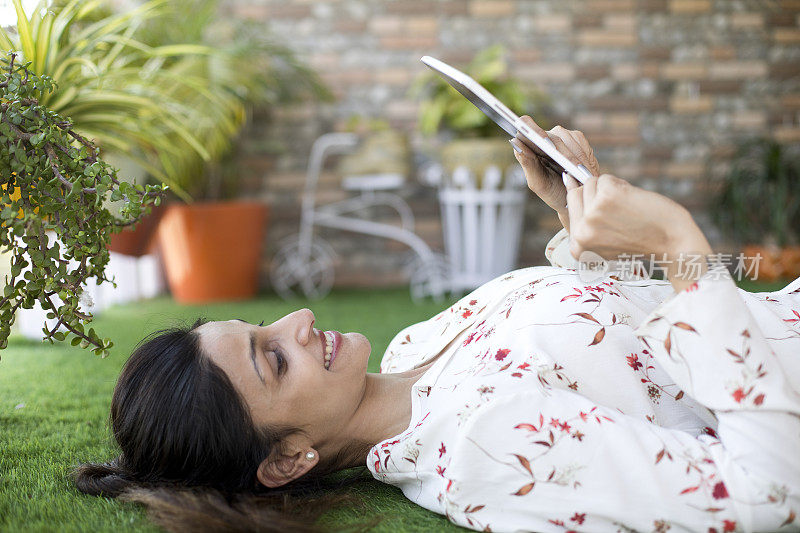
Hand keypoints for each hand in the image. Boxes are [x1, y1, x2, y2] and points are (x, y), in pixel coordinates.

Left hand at [511, 116, 599, 228]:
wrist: (571, 199)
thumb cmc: (551, 192)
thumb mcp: (538, 183)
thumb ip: (527, 163)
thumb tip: (516, 141)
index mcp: (529, 145)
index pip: (525, 126)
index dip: (532, 130)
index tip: (542, 141)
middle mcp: (545, 136)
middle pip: (554, 137)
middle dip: (565, 155)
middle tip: (573, 171)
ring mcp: (561, 136)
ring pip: (570, 139)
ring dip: (577, 158)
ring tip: (582, 174)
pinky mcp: (576, 138)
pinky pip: (582, 143)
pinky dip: (586, 157)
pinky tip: (587, 170)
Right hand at [563, 173, 712, 291]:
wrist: (673, 243)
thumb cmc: (643, 239)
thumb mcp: (605, 237)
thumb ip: (584, 216)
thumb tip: (568, 177)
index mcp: (577, 248)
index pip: (570, 210)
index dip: (592, 206)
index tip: (609, 217)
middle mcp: (580, 234)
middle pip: (576, 194)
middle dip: (599, 197)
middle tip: (621, 216)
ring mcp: (591, 216)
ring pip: (591, 183)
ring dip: (612, 191)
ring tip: (628, 211)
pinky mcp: (606, 198)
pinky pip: (606, 178)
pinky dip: (622, 186)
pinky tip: (633, 203)